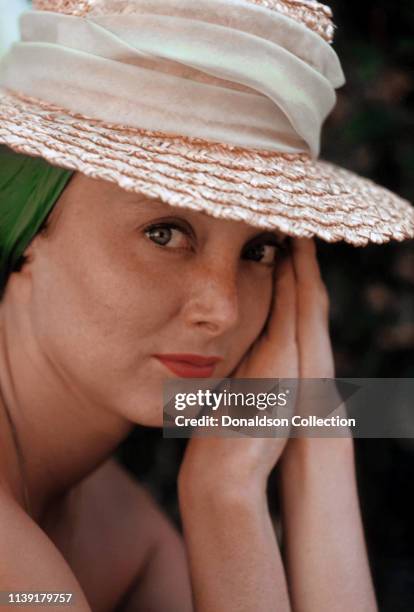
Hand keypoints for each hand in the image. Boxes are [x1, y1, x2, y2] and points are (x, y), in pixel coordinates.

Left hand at [178, 242, 299, 500]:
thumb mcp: (229, 399)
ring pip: (300, 298)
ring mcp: (287, 354)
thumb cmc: (221, 438)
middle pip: (296, 298)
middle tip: (292, 229)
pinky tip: (294, 252)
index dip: (281, 278)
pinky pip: (294, 308)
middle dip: (296, 264)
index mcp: (270, 361)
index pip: (279, 309)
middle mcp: (284, 354)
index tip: (272, 248)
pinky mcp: (285, 357)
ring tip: (298, 230)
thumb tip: (202, 352)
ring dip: (301, 264)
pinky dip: (298, 280)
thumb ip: (229, 376)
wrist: (225, 471)